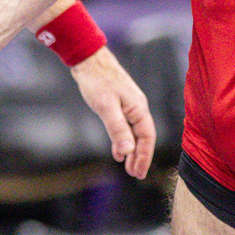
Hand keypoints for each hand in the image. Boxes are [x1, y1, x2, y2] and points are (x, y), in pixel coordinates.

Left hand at [70, 47, 155, 178]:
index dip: (144, 156)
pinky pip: (125, 127)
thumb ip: (118, 129)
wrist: (88, 59)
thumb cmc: (97, 80)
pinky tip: (117, 151)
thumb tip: (127, 151)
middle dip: (140, 157)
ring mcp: (128, 105)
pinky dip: (123, 140)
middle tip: (135, 175)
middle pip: (143, 137)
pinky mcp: (118, 104)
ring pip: (134, 133)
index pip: (147, 138)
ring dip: (132, 150)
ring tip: (128, 167)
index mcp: (138, 108)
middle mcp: (137, 108)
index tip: (139, 173)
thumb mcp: (106, 107)